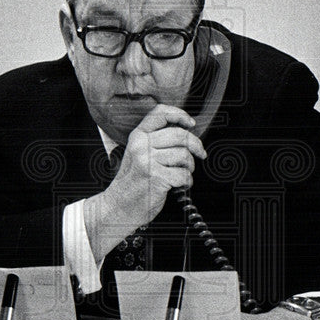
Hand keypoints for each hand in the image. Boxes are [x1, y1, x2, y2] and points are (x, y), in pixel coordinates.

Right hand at [84, 105, 205, 258]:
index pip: (160, 113)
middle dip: (196, 145)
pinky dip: (187, 181)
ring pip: (184, 155)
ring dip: (190, 167)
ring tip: (183, 173)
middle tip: (200, 153)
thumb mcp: (138, 154)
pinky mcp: (156, 177)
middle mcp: (141, 145)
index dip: (180, 115)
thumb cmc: (133, 182)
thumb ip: (156, 141)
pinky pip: (184, 174)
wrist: (119, 206)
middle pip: (179, 135)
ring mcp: (148, 161)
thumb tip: (186, 132)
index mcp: (137, 136)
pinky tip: (180, 185)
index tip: (191, 123)